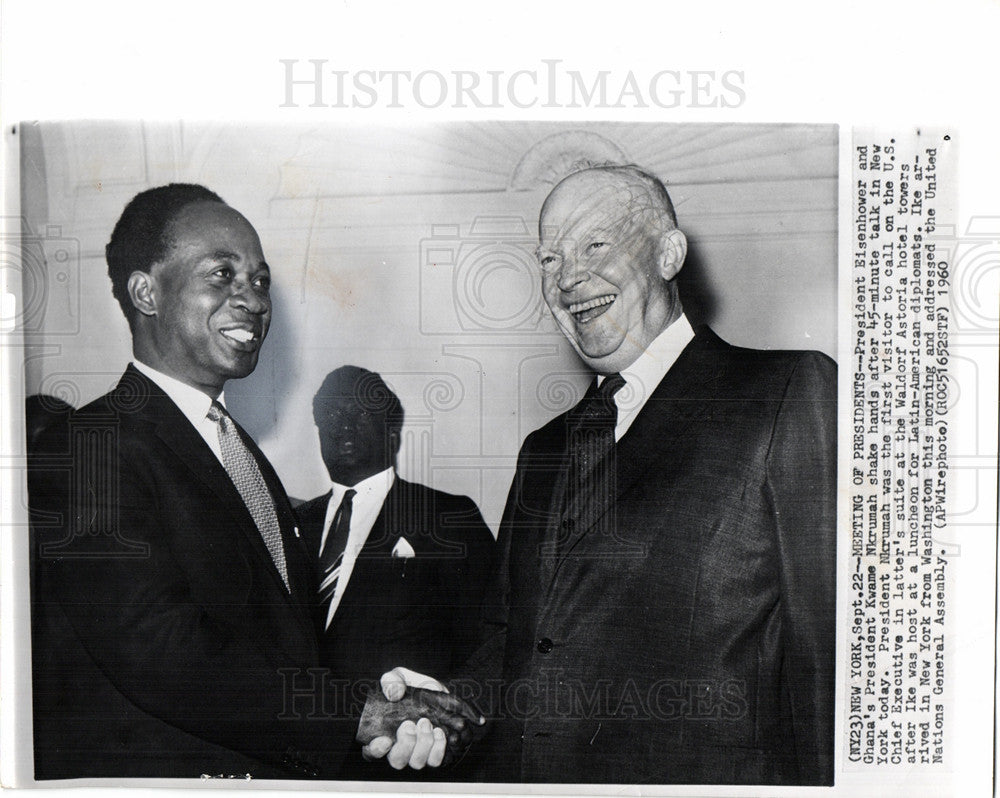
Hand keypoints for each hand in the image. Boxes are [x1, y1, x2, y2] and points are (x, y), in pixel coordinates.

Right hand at [358, 667, 483, 768]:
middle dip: (406, 744)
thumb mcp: (398, 677)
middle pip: (397, 761)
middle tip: (412, 724)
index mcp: (381, 733)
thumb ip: (392, 682)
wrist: (433, 690)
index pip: (371, 752)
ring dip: (424, 745)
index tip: (385, 739)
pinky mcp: (433, 753)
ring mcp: (416, 753)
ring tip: (429, 725)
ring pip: (417, 762)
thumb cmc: (409, 687)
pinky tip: (440, 733)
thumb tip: (394, 694)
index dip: (376, 750)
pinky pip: (435, 761)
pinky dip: (439, 749)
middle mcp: (398, 748)